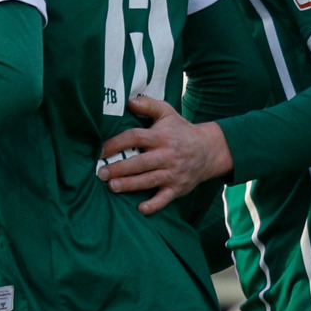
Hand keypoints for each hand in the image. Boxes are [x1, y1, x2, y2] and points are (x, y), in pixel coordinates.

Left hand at [96, 96, 233, 213]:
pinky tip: (140, 209)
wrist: (209, 150)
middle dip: (119, 168)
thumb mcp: (167, 113)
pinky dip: (154, 205)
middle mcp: (167, 155)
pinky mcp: (177, 188)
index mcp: (161, 137)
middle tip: (101, 173)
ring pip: (149, 180)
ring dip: (130, 185)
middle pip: (140, 162)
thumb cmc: (181, 131)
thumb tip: (128, 100)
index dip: (117, 143)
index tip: (101, 150)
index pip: (136, 138)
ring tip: (112, 187)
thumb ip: (148, 105)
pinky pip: (164, 199)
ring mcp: (172, 173)